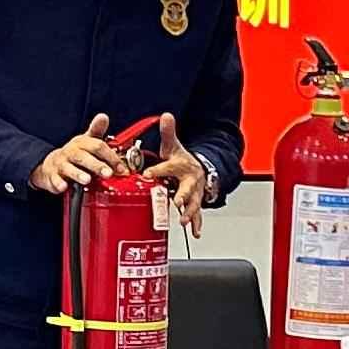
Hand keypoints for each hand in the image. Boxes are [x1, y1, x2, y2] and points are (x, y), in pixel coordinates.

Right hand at [32, 113, 127, 193]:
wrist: (51, 165)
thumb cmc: (74, 154)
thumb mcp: (86, 141)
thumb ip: (97, 131)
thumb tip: (103, 117)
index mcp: (82, 144)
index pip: (97, 146)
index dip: (111, 157)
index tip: (122, 168)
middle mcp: (71, 153)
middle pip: (84, 157)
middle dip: (97, 165)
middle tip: (108, 173)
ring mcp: (61, 164)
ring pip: (69, 168)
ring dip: (78, 174)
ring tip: (87, 180)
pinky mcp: (53, 176)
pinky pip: (56, 180)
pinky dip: (59, 183)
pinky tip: (64, 186)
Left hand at [140, 127, 209, 241]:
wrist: (200, 168)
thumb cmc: (181, 160)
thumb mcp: (174, 145)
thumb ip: (168, 132)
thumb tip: (166, 116)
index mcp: (181, 166)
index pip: (168, 167)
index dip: (158, 170)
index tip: (147, 174)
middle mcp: (189, 181)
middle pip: (186, 189)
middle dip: (181, 196)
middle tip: (175, 202)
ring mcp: (194, 193)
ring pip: (193, 204)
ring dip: (189, 213)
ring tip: (184, 221)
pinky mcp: (195, 203)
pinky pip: (197, 214)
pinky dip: (197, 223)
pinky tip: (195, 232)